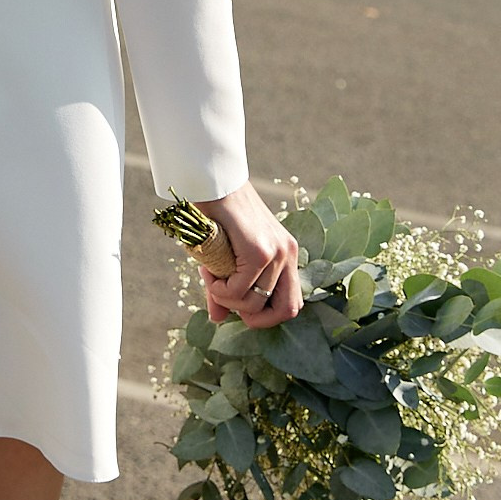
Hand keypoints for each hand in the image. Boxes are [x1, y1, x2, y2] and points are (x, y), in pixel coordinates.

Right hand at [197, 185, 301, 327]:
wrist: (213, 180)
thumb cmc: (218, 215)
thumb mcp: (226, 256)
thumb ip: (228, 288)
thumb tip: (218, 319)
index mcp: (287, 254)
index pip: (292, 302)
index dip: (266, 314)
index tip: (238, 302)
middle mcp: (288, 254)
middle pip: (288, 310)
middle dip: (256, 318)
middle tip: (229, 301)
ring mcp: (277, 252)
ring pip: (256, 303)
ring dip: (228, 300)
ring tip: (212, 279)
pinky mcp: (259, 250)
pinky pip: (240, 289)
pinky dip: (220, 291)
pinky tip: (208, 273)